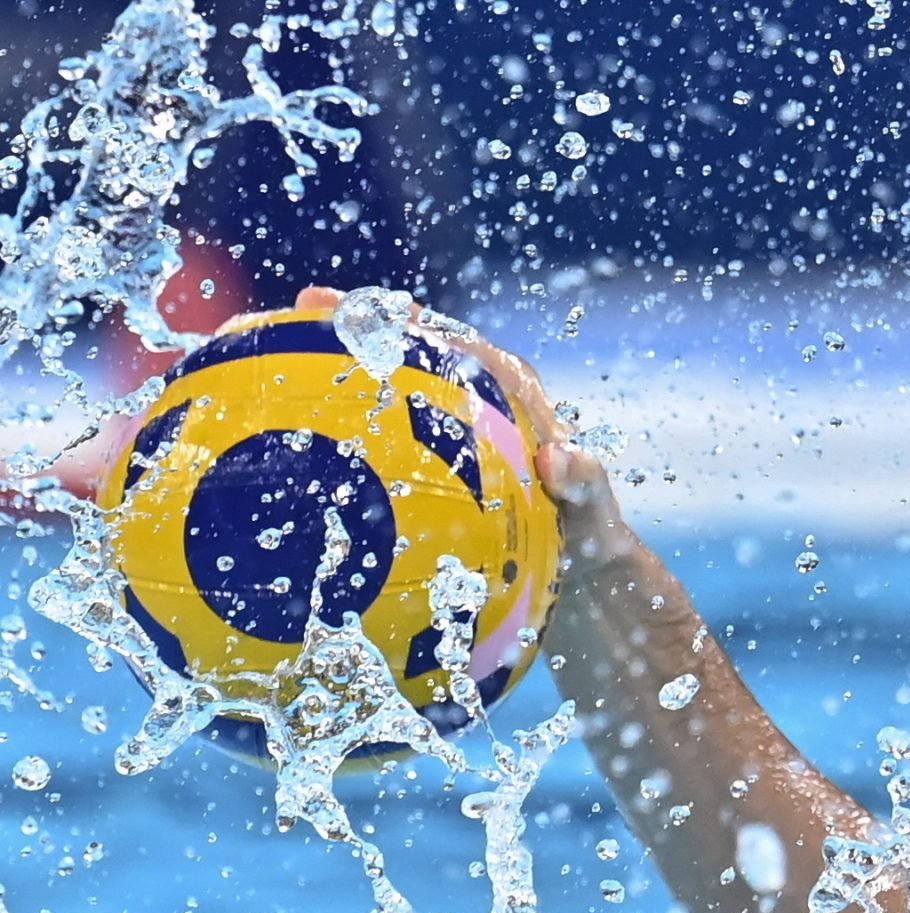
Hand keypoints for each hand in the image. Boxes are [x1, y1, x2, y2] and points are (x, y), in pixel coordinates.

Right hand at [289, 284, 639, 584]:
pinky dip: (346, 430)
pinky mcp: (434, 465)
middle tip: (306, 306)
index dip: (422, 325)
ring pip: (394, 389)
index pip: (465, 346)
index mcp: (519, 397)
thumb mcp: (594, 519)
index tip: (377, 308)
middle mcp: (480, 403)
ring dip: (344, 368)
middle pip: (417, 352)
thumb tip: (561, 459)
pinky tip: (293, 439)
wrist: (578, 575)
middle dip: (364, 323)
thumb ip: (586, 488)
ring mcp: (451, 433)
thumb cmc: (590, 542)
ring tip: (280, 347)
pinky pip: (385, 440)